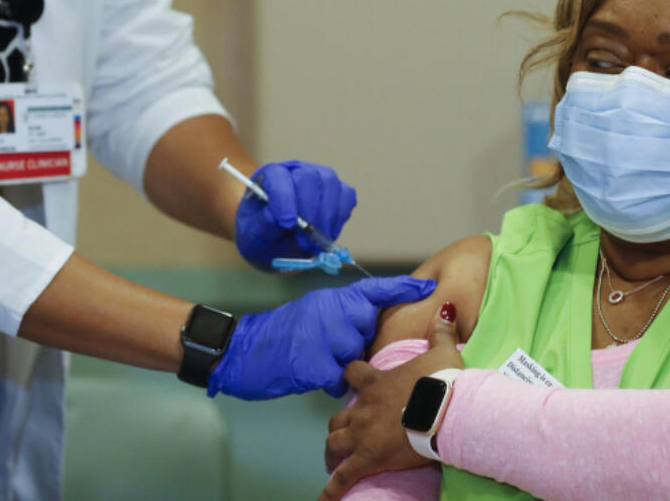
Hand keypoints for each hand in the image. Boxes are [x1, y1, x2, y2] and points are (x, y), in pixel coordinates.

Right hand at [207, 276, 435, 399]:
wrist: (241, 350)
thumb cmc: (279, 335)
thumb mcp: (312, 315)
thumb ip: (341, 317)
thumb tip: (365, 327)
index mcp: (330, 299)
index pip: (373, 290)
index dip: (403, 288)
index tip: (428, 287)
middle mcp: (328, 311)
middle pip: (365, 327)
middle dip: (354, 340)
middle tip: (328, 344)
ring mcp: (320, 336)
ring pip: (352, 355)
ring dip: (339, 363)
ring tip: (315, 358)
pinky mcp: (312, 363)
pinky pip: (335, 379)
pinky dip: (325, 381)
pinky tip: (308, 373)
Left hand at [235, 160, 357, 269]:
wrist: (274, 237)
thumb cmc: (261, 232)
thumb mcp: (253, 233)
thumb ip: (264, 224)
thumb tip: (280, 219)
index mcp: (270, 176)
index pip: (278, 177)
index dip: (284, 199)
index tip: (287, 224)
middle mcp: (296, 170)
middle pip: (308, 178)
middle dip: (309, 211)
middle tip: (305, 242)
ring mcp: (319, 177)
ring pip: (331, 185)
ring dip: (327, 217)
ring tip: (317, 243)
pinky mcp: (337, 190)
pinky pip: (346, 196)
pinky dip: (340, 217)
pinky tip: (328, 234)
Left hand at [319, 302, 464, 500]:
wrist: (444, 410)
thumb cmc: (442, 383)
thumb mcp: (443, 353)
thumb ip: (440, 333)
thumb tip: (446, 311)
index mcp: (377, 383)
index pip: (352, 374)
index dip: (350, 376)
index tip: (350, 380)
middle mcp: (364, 407)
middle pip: (338, 414)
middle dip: (338, 423)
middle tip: (343, 433)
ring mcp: (362, 433)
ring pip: (334, 440)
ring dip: (333, 449)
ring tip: (332, 460)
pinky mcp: (367, 458)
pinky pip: (343, 476)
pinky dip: (332, 488)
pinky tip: (324, 499)